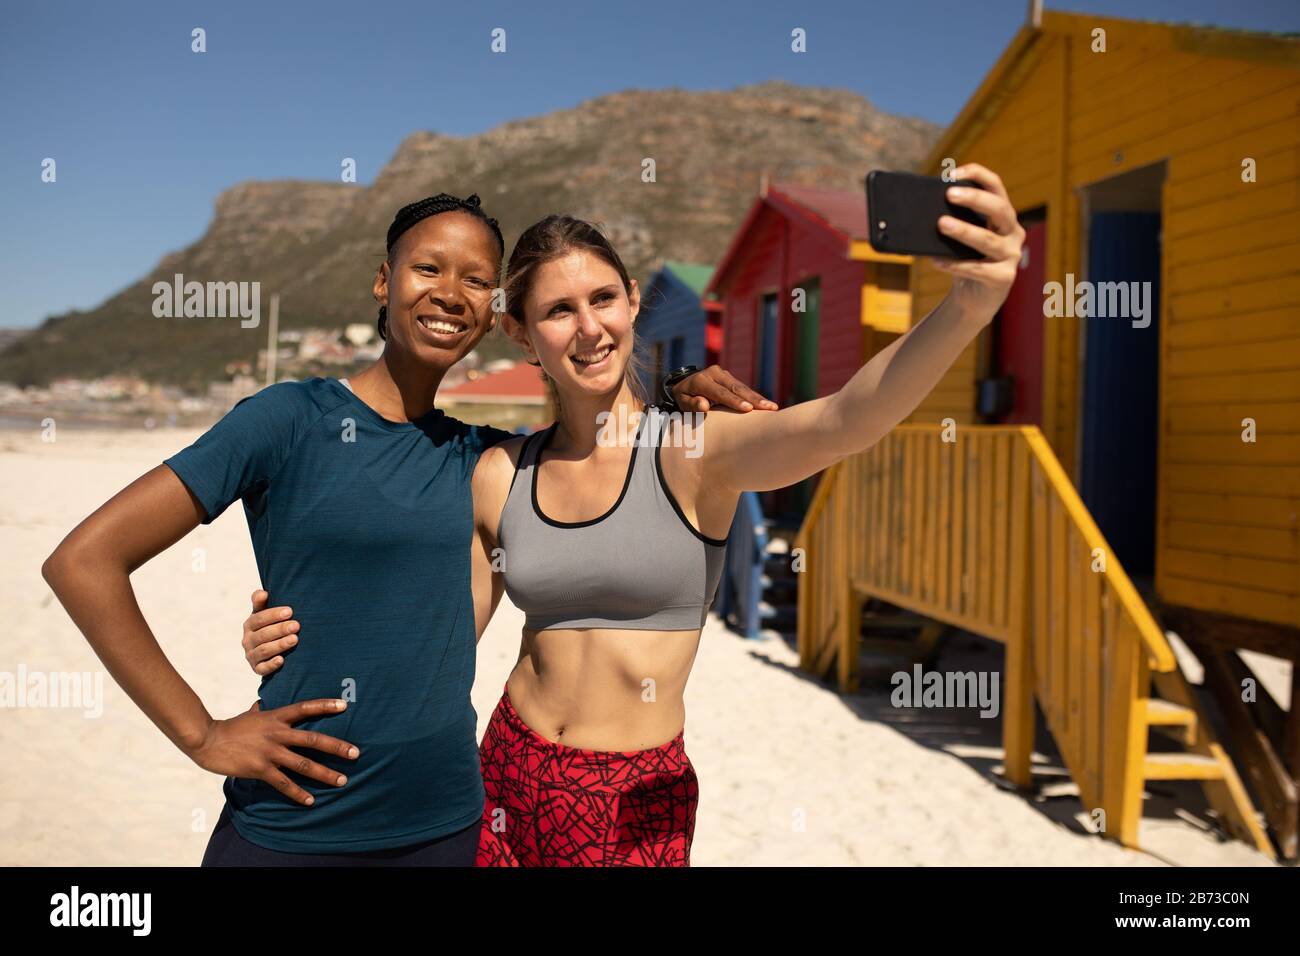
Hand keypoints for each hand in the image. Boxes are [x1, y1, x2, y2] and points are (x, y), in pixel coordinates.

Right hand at [187, 698, 358, 805]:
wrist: (208, 740)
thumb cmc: (231, 727)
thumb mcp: (251, 714)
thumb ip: (262, 709)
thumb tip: (263, 702)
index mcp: (276, 717)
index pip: (305, 708)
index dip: (325, 706)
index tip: (345, 706)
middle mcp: (277, 733)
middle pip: (314, 739)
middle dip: (337, 747)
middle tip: (356, 753)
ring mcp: (270, 752)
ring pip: (303, 764)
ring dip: (325, 773)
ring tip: (342, 780)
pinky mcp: (260, 769)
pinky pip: (284, 783)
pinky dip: (298, 793)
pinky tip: (310, 800)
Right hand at [243, 589, 298, 675]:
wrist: (269, 650)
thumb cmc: (270, 625)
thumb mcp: (263, 612)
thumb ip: (260, 602)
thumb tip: (263, 593)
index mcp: (249, 624)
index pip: (259, 619)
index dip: (273, 615)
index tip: (290, 611)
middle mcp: (248, 640)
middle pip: (263, 635)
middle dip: (280, 629)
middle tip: (297, 625)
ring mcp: (251, 655)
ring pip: (264, 650)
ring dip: (279, 645)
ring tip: (295, 639)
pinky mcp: (257, 669)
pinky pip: (262, 669)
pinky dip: (271, 665)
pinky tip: (281, 660)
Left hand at [670, 365, 778, 412]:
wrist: (684, 384)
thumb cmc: (683, 398)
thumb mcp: (681, 403)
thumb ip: (691, 404)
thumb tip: (704, 406)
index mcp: (702, 380)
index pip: (721, 393)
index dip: (735, 401)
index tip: (748, 409)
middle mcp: (714, 373)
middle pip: (736, 388)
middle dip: (754, 399)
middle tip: (768, 407)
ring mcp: (723, 374)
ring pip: (742, 387)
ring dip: (758, 398)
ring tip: (772, 407)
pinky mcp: (729, 378)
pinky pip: (743, 388)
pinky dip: (754, 397)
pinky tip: (766, 405)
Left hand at [930, 163, 1024, 323]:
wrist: (973, 299)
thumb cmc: (965, 261)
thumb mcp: (961, 239)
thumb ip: (953, 221)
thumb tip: (921, 209)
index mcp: (1003, 216)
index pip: (996, 186)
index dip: (977, 175)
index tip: (952, 173)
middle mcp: (1013, 232)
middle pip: (999, 209)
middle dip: (975, 199)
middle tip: (949, 194)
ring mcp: (1011, 255)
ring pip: (988, 240)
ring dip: (964, 231)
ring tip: (941, 224)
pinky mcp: (1004, 278)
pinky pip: (978, 269)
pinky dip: (956, 265)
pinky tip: (937, 261)